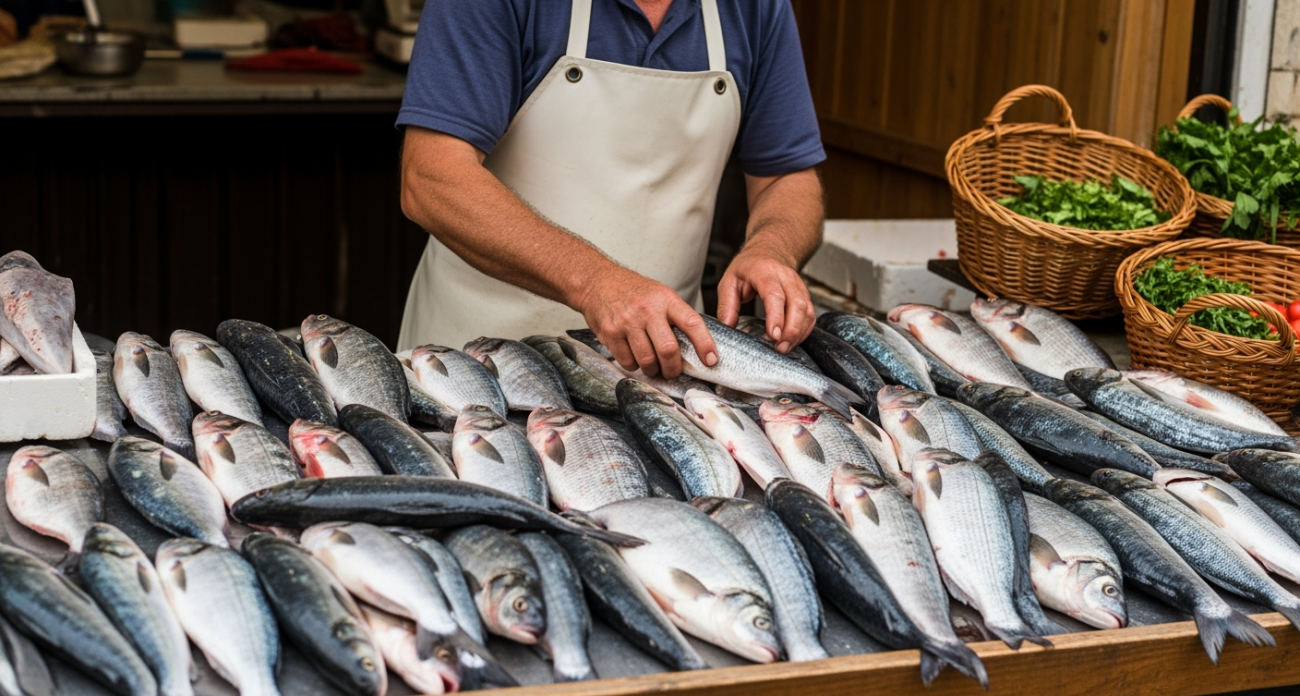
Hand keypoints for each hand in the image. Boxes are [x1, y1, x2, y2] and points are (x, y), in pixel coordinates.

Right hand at [575, 266, 717, 378]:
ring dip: (653, 370)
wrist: (597, 281)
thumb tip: (695, 346)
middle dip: (673, 368)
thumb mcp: (660, 294)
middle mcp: (648, 310)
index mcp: (666, 299)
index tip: (712, 360)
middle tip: (673, 372)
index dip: (705, 344)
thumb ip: (675, 317)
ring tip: (653, 366)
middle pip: (668, 350)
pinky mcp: (610, 333)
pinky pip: (627, 361)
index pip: (692, 323)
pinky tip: (634, 356)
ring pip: (647, 360)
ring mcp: (627, 322)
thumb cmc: (632, 291)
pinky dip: (633, 365)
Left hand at [716, 249, 814, 352]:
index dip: (776, 316)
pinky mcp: (804, 296)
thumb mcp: (729, 281)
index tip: (773, 335)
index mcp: (765, 271)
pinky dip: (804, 331)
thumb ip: (726, 305)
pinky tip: (792, 341)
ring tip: (784, 348)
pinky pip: (810, 315)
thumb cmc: (748, 267)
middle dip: (791, 330)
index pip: (775, 295)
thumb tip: (727, 326)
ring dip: (798, 333)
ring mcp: (798, 286)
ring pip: (807, 311)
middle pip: (797, 304)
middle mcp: (786, 277)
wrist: (768, 252)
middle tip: (779, 348)